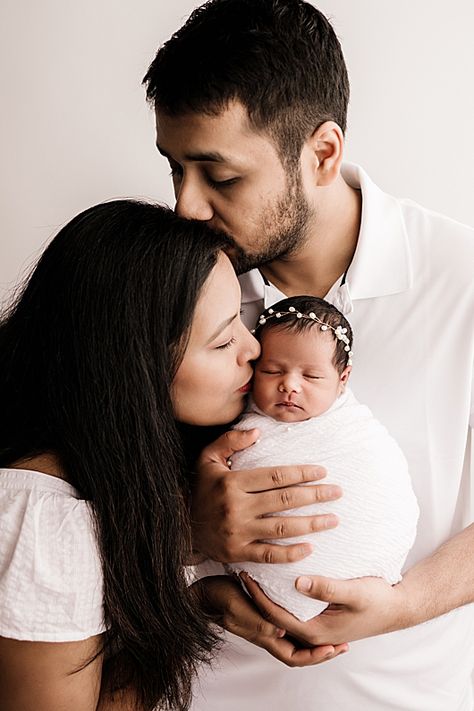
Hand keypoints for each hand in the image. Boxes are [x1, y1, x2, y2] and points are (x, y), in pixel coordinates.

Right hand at [192, 429, 341, 562]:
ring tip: (333, 519)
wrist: (179, 524)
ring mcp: (238, 533)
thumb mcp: (207, 458)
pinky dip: (290, 554)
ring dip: (311, 524)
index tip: (322, 472)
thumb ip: (231, 440)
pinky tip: (309, 548)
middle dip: (315, 496)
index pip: (276, 476)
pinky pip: (269, 555)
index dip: (302, 473)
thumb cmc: (199, 487)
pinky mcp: (238, 553)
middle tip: (337, 493)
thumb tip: (257, 431)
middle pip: (284, 501)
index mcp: (233, 482)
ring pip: (282, 528)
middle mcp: (236, 508)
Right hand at [194, 576, 348, 666]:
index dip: (315, 656)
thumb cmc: (220, 597)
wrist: (205, 592)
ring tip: (334, 634)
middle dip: (321, 652)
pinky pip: (291, 627)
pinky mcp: (266, 616)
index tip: (333, 649)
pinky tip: (314, 615)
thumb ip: (258, 621)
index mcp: (263, 636)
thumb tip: (282, 632)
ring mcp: (267, 627)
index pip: (294, 656)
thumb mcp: (238, 606)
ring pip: (297, 641)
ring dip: (315, 641)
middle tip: (342, 646)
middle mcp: (268, 635)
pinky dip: (305, 626)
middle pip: (299, 653)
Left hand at [242, 572, 410, 646]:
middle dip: (255, 598)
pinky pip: (292, 609)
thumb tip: (297, 582)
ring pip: (281, 614)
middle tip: (239, 572)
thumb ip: (327, 588)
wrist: (397, 608)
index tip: (245, 574)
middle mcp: (311, 632)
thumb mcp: (354, 592)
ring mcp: (315, 626)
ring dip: (265, 597)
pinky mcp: (319, 617)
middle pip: (273, 617)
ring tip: (250, 574)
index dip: (257, 596)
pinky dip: (279, 596)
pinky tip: (273, 579)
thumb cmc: (378, 601)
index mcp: (316, 631)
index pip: (275, 616)